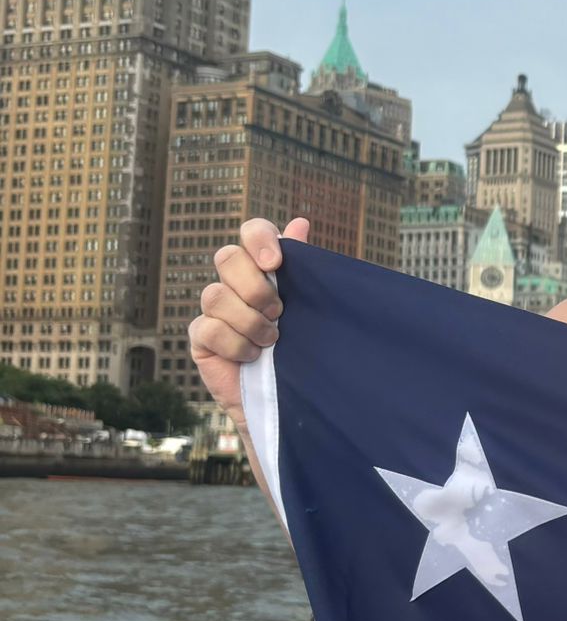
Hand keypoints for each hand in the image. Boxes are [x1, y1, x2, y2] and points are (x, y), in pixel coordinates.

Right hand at [189, 217, 309, 419]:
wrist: (290, 398)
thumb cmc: (301, 348)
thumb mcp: (309, 309)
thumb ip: (303, 268)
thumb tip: (300, 223)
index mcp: (264, 268)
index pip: (252, 232)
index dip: (259, 238)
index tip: (276, 263)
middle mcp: (236, 283)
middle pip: (227, 257)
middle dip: (254, 285)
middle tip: (278, 311)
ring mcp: (215, 310)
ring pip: (214, 294)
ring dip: (248, 320)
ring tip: (272, 340)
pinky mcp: (202, 338)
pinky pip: (208, 328)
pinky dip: (235, 343)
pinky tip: (252, 356)